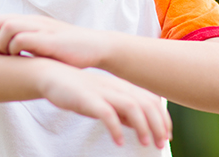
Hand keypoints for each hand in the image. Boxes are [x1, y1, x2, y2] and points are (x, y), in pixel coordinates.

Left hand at [0, 14, 107, 68]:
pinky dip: (16, 49)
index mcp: (30, 22)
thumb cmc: (70, 51)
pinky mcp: (50, 40)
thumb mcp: (45, 44)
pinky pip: (24, 38)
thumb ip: (28, 45)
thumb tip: (6, 57)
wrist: (97, 47)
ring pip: (8, 27)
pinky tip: (23, 59)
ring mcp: (42, 29)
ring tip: (10, 57)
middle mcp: (34, 22)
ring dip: (2, 44)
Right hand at [38, 64, 171, 148]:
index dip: (162, 118)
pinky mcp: (87, 98)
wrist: (52, 75)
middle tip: (160, 144)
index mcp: (123, 87)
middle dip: (157, 124)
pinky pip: (106, 113)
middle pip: (146, 103)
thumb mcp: (106, 101)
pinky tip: (118, 142)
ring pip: (131, 106)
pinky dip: (115, 128)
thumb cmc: (80, 91)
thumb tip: (139, 126)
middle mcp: (117, 87)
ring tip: (145, 143)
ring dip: (142, 126)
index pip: (151, 100)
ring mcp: (103, 91)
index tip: (166, 136)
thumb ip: (123, 112)